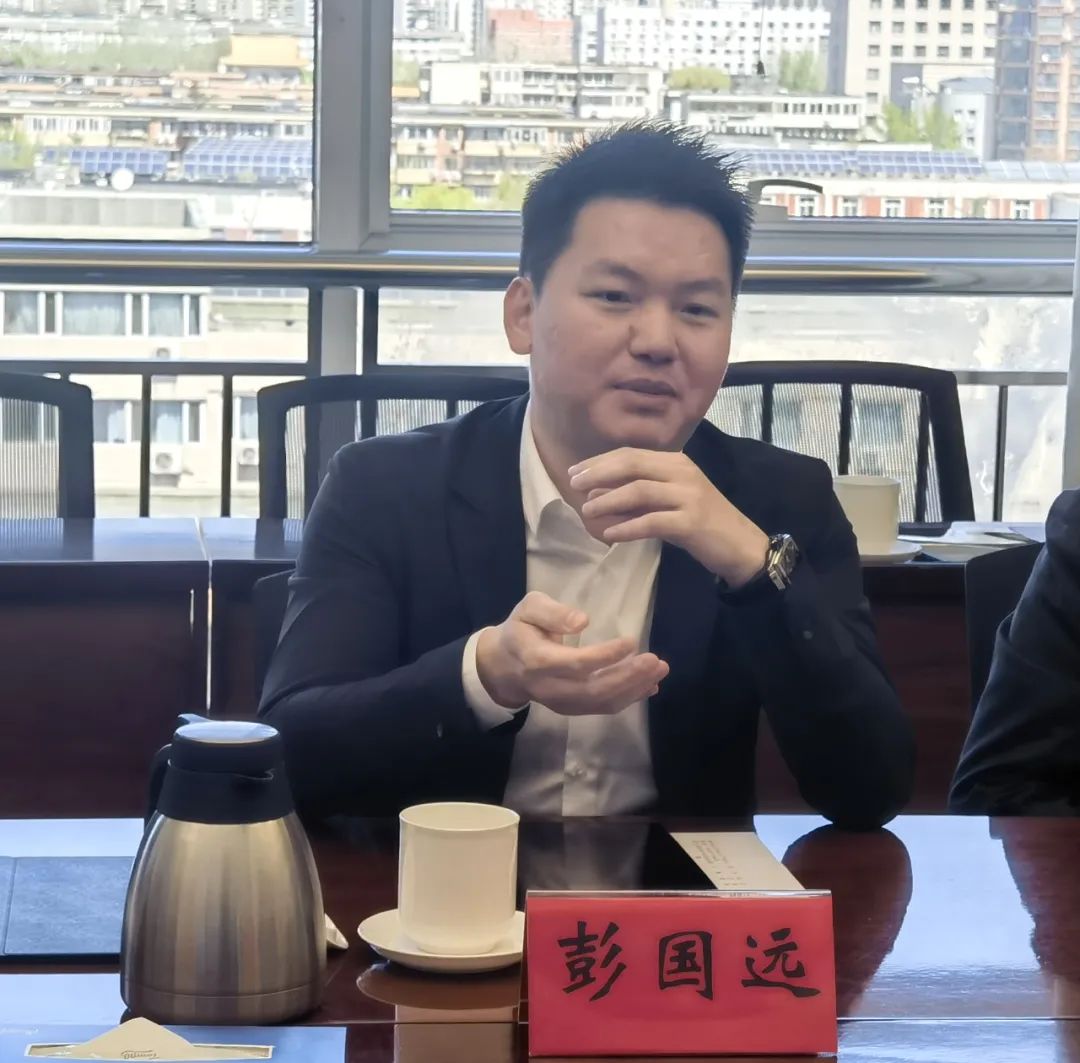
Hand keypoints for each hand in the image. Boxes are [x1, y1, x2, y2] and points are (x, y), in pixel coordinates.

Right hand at [475, 591, 668, 715]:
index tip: (632, 642)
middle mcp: (549, 688)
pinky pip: (602, 708)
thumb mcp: (528, 609)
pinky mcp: (571, 709)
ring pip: (600, 703)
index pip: (576, 664)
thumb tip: (582, 621)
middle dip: (628, 677)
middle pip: (593, 690)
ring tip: (659, 670)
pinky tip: (649, 686)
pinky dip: (628, 698)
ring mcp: (560, 703)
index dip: (606, 656)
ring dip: (634, 689)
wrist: (504, 666)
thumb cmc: (521, 630)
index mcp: (537, 660)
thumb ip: (553, 613)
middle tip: (656, 661)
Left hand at [570, 448, 768, 587]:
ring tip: (586, 510)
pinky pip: (652, 522)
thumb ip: (635, 496)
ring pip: (639, 490)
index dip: (599, 462)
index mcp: (676, 462)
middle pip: (632, 464)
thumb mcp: (666, 503)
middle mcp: (682, 473)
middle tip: (574, 484)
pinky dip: (628, 526)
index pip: (631, 454)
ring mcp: (689, 496)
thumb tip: (596, 491)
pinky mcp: (692, 522)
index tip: (575, 472)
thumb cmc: (700, 523)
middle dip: (599, 473)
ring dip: (608, 500)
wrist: (740, 546)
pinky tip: (610, 533)